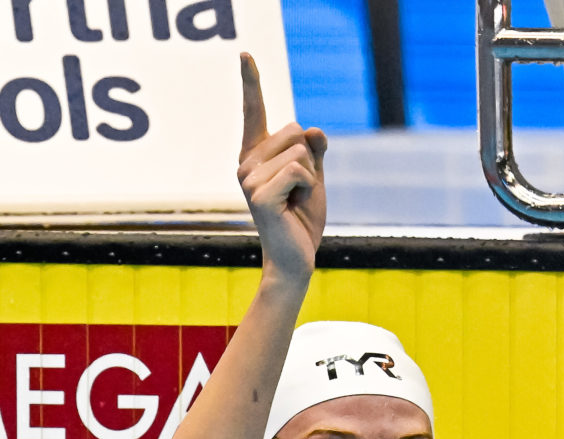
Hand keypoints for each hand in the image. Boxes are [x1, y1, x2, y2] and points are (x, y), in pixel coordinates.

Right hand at [236, 53, 327, 281]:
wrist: (297, 257)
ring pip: (301, 153)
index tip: (245, 54)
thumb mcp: (314, 178)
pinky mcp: (260, 195)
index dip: (252, 83)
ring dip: (311, 179)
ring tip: (296, 202)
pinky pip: (300, 172)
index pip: (255, 112)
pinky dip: (309, 189)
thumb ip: (315, 151)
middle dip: (311, 160)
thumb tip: (314, 129)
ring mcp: (248, 179)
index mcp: (256, 155)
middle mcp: (246, 163)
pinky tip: (294, 207)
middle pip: (295, 131)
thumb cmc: (302, 218)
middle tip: (299, 191)